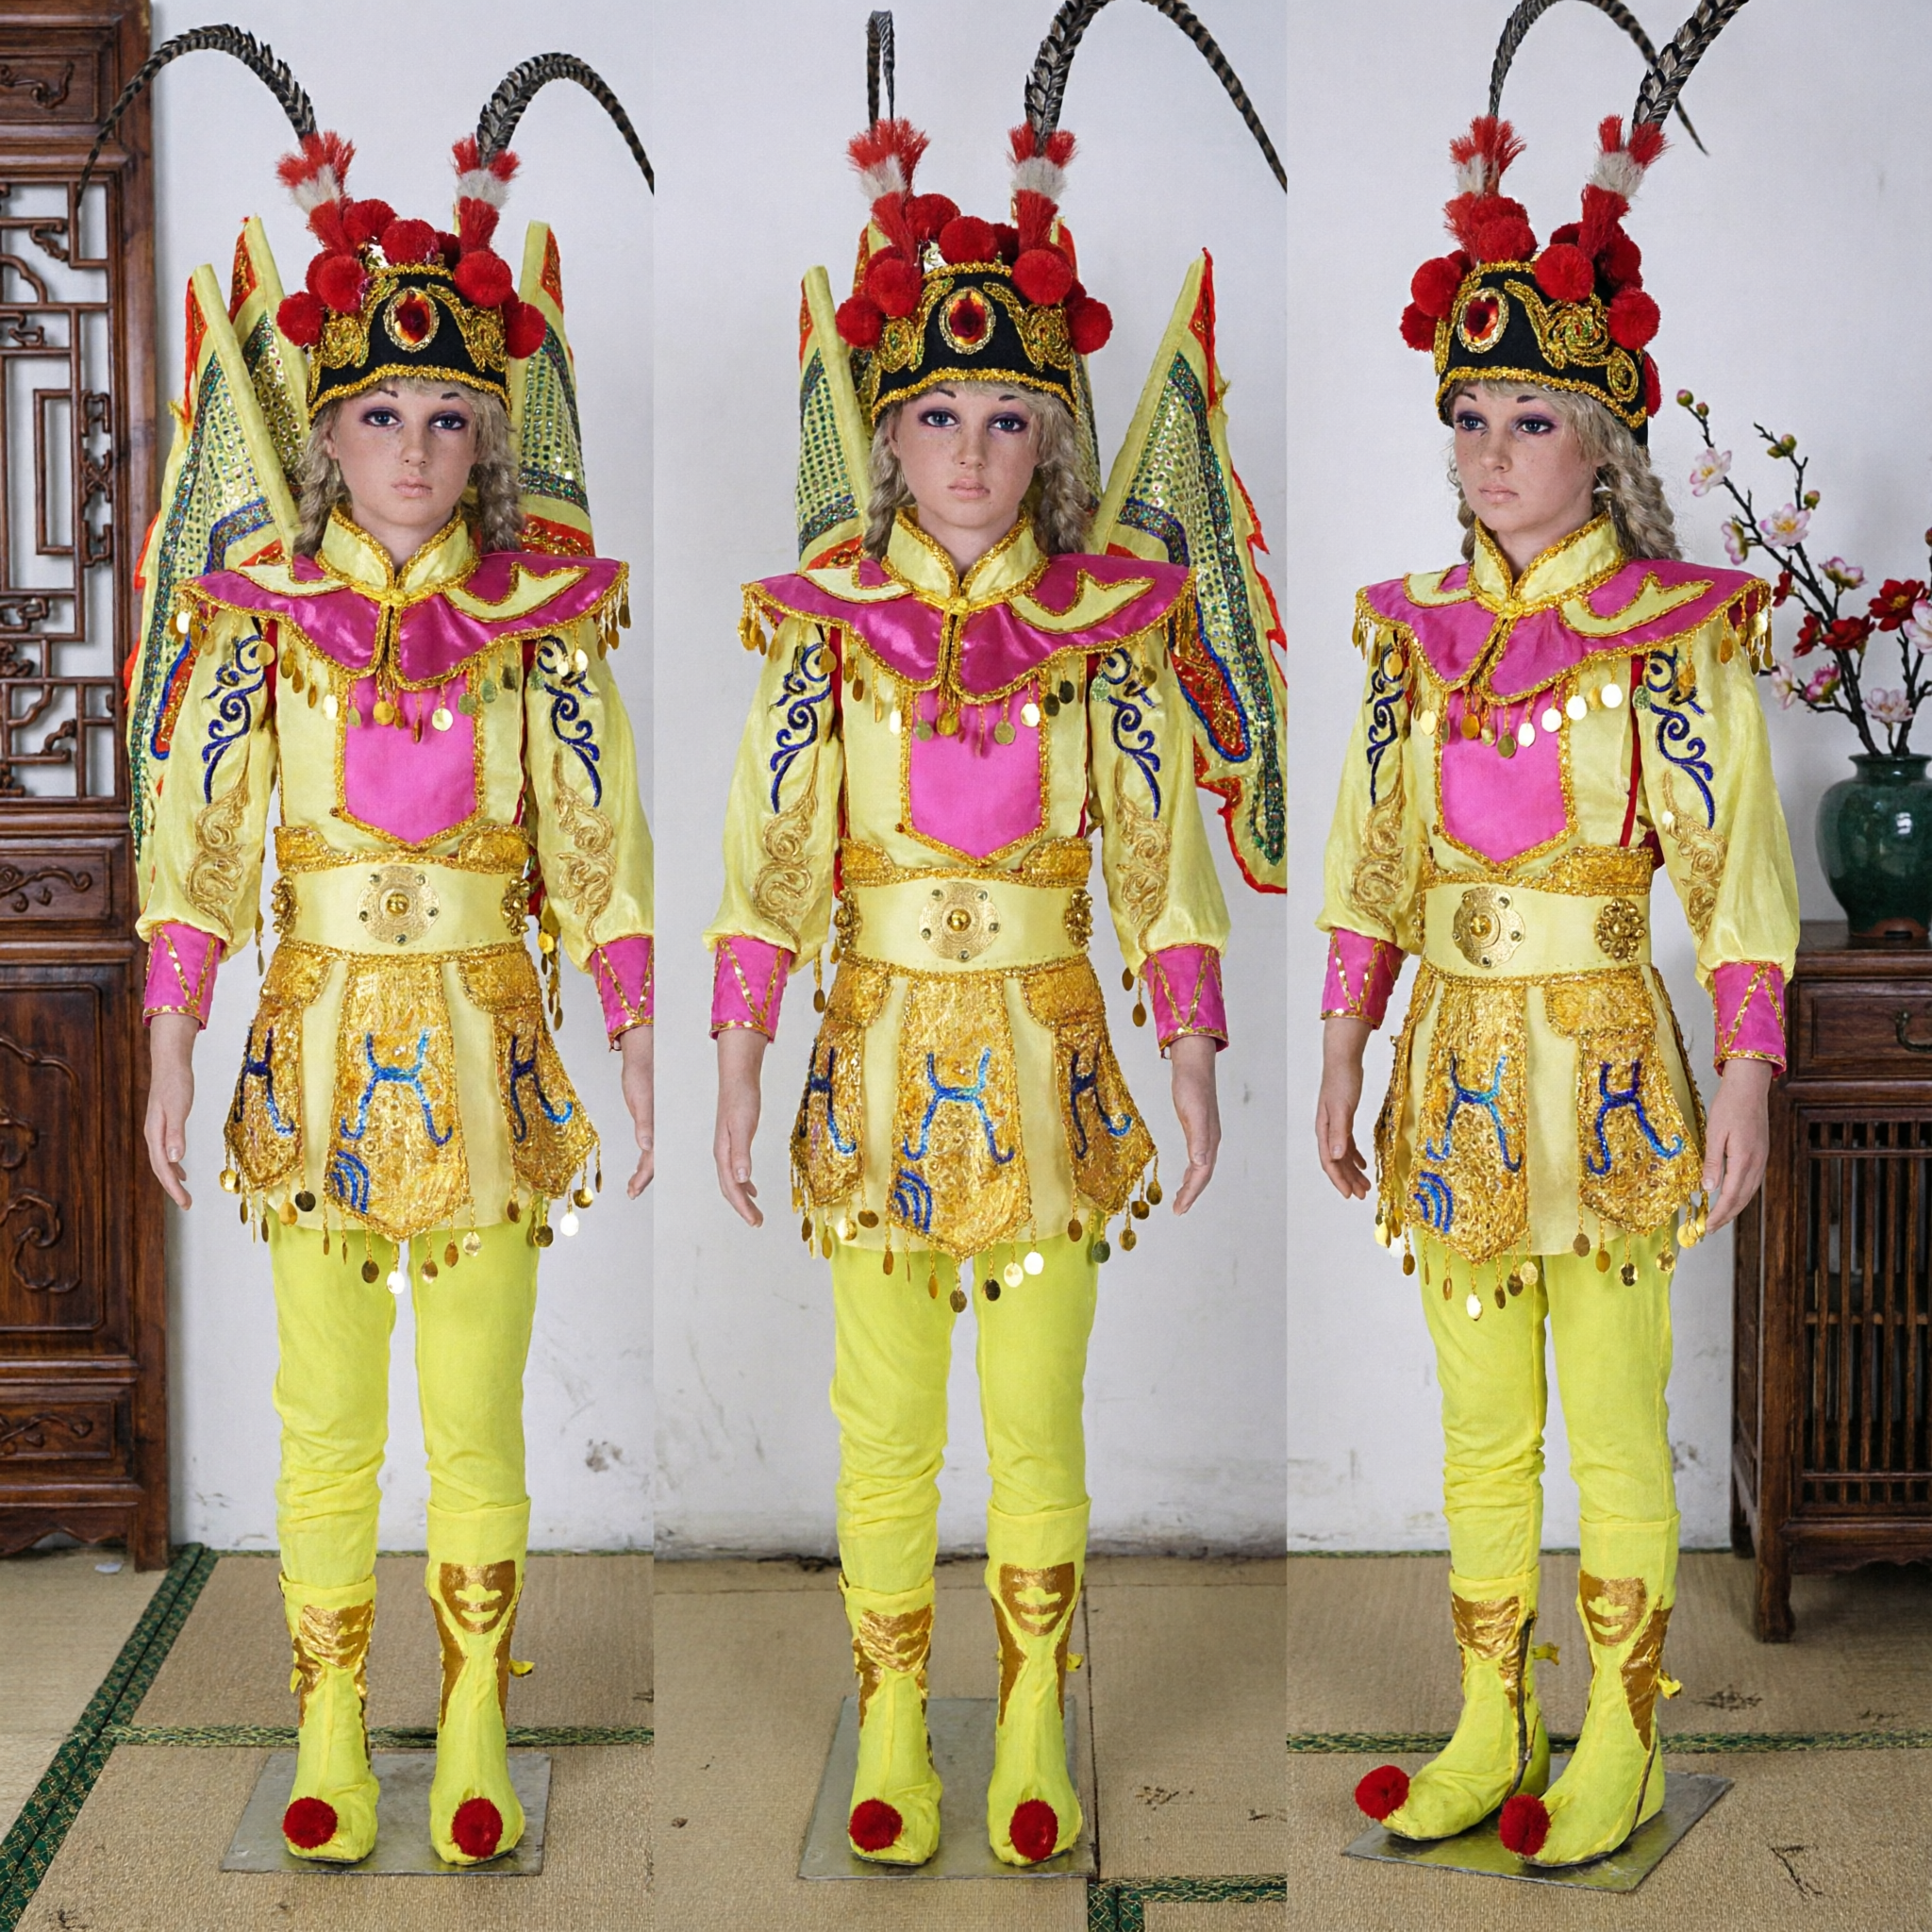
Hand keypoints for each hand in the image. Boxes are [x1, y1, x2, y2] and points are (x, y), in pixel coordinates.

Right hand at [144, 1013, 198, 1209]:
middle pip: (160, 1168)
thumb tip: (175, 1159)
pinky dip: (173, 1164)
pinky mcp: (164, 1125)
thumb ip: (176, 1133)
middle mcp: (153, 1135)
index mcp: (155, 1134)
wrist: (170, 1063)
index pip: (162, 1167)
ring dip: (172, 1178)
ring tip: (184, 1194)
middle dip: (172, 1188)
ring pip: (162, 1161)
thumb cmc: (175, 1083)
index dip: (172, 1187)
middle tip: (187, 1204)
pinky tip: (182, 1169)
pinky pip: (166, 1151)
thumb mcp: (179, 1108)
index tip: (185, 1202)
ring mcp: (157, 1130)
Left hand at [619, 1024, 653, 1194]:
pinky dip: (645, 1153)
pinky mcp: (651, 1116)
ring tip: (634, 1183)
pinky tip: (642, 1158)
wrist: (643, 1054)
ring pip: (653, 1152)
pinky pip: (650, 1140)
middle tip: (632, 1191)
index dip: (644, 1175)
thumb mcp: (639, 1098)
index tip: (634, 1189)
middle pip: (654, 1159)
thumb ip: (645, 1123)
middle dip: (643, 1177)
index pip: (653, 1157)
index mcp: (660, 1123)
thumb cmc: (641, 1073)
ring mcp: (656, 1122)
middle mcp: (660, 1125)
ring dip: (644, 1168)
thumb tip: (646, 1146)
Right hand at [714, 1027, 766, 1226]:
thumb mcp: (743, 1126)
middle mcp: (722, 1153)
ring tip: (754, 1212)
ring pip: (732, 1180)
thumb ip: (741, 1152)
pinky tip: (752, 1187)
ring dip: (743, 1198)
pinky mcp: (733, 1142)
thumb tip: (742, 1178)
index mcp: (723, 1152)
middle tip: (757, 1222)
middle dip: (742, 1207)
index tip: (754, 1220)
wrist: (737, 1079)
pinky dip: (744, 1183)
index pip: (731, 1187)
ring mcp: (726, 1148)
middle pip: (729, 1188)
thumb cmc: (741, 1100)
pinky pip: (736, 1170)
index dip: (742, 1206)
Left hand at [1167, 1035, 1219, 1212]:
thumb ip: (1198, 1139)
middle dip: (1192, 1194)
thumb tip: (1200, 1164)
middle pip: (1203, 1175)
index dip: (1192, 1193)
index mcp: (1209, 1140)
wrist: (1193, 1066)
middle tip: (1178, 1210)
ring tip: (1181, 1199)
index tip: (1179, 1209)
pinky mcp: (1197, 1127)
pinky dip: (1192, 1169)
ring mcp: (1205, 1134)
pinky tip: (1186, 1173)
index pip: (1202, 1174)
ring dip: (1192, 1184)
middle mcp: (1209, 1140)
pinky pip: (1197, 1156)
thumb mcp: (1193, 1114)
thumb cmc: (1192, 1088)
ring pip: (1201, 1167)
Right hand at [1316, 1016, 1371, 1199]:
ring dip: (1353, 1171)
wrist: (1343, 1059)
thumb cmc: (1342, 1081)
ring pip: (1343, 1155)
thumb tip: (1338, 1158)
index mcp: (1324, 1130)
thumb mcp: (1342, 1108)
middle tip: (1363, 1195)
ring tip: (1366, 1184)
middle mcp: (1327, 1131)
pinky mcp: (1344, 1119)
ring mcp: (1335, 1125)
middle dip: (1348, 1180)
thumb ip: (1340, 1133)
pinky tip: (1365, 1163)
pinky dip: (1355, 1156)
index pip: (1330, 1161)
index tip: (1350, 1195)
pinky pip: (1348, 1144)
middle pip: (1336, 1162)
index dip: (1339, 1180)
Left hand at [1701, 1056, 1773, 1231]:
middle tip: (1709, 1229)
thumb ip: (1712, 1163)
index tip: (1706, 1227)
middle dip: (1726, 1216)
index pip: (1730, 1196)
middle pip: (1742, 1199)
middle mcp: (1757, 1163)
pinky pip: (1752, 1182)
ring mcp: (1762, 1159)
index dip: (1718, 1214)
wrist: (1750, 1087)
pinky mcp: (1761, 1154)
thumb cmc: (1729, 1106)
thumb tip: (1707, 1189)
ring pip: (1749, 1192)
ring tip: (1719, 1217)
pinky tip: (1731, 1196)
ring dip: (1734, 1207)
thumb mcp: (1714, 1134)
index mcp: (1744, 1160)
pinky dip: (1741, 1194)